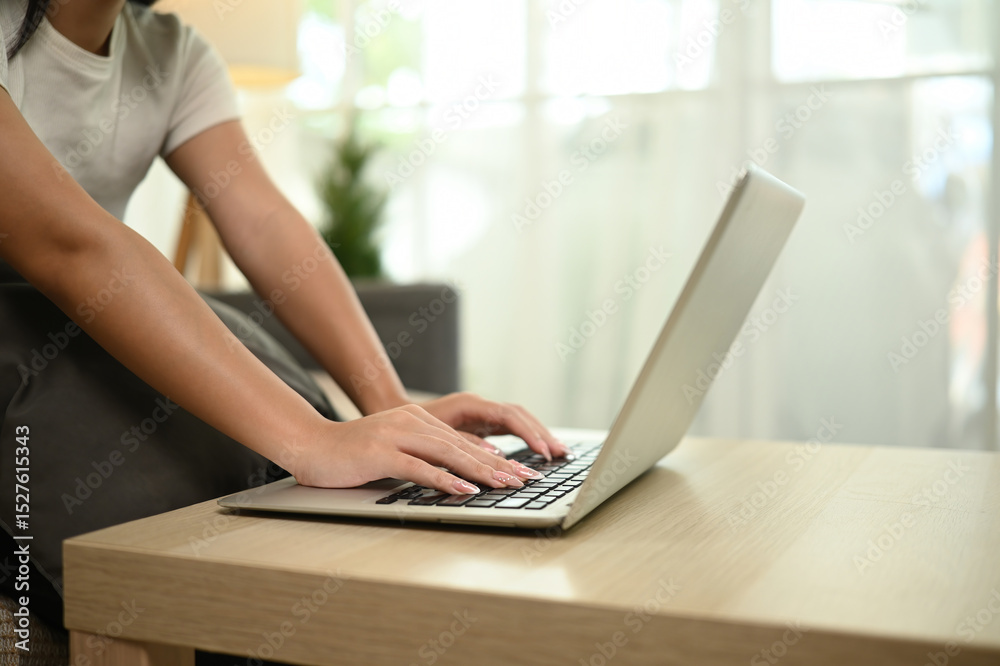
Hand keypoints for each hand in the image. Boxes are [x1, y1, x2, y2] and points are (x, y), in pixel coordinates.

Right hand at [290, 404, 544, 493]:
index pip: (463, 440)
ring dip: (481, 471)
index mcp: (416, 419)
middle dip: (498, 465)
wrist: (308, 445)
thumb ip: (422, 455)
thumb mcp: (392, 449)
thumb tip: (457, 473)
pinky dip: (446, 480)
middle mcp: (410, 422)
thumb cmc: (349, 454)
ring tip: (506, 485)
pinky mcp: (380, 453)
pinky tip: (465, 490)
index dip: (494, 457)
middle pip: (463, 446)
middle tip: (525, 480)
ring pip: (448, 454)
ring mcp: (396, 435)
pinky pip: (420, 467)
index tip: (520, 472)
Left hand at [417, 392, 567, 460]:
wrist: (391, 417)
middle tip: (561, 453)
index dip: (528, 433)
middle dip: (541, 434)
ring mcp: (482, 412)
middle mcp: (479, 405)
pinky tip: (539, 451)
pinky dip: (526, 437)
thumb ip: (464, 444)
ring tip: (559, 453)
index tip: (542, 451)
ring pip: (518, 420)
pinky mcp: (481, 422)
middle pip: (520, 415)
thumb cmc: (409, 428)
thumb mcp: (433, 438)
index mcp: (469, 404)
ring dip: (538, 435)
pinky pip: (511, 427)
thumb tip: (496, 455)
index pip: (508, 416)